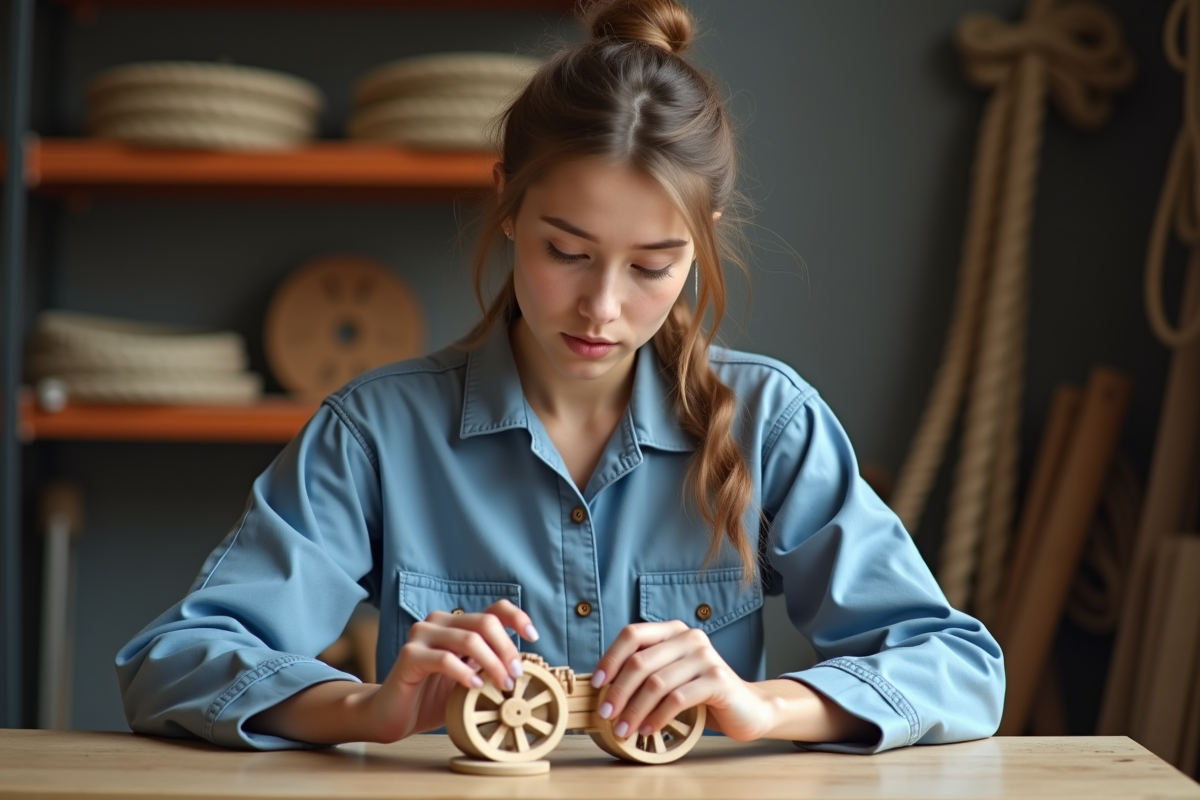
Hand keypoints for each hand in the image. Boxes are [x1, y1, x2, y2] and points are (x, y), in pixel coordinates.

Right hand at [364, 599, 538, 741]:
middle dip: (507, 649)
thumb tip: (521, 664)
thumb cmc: (433, 696)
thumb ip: (488, 664)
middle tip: (516, 675)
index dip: (517, 618)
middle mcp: (439, 621)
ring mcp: (422, 635)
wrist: (394, 714)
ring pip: (469, 639)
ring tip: (502, 685)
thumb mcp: (470, 677)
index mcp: (457, 623)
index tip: (533, 637)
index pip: (495, 609)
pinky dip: (465, 672)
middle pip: (485, 623)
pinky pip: (444, 659)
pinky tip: (474, 686)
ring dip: (492, 663)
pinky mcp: (409, 654)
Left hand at [590, 621, 770, 742]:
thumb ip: (645, 673)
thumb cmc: (701, 694)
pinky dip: (657, 717)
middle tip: (605, 715)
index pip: (632, 634)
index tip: (595, 684)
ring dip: (634, 710)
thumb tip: (601, 689)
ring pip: (656, 683)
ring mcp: (705, 656)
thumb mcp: (670, 676)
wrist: (747, 709)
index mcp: (673, 630)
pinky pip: (677, 699)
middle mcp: (689, 637)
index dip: (610, 658)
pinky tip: (648, 730)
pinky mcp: (717, 679)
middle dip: (618, 691)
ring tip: (623, 730)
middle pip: (640, 661)